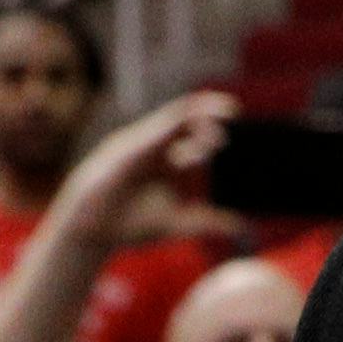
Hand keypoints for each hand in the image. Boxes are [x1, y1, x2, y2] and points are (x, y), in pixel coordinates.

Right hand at [52, 89, 238, 255]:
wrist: (94, 227)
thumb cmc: (130, 224)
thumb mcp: (179, 223)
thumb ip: (208, 222)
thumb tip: (241, 224)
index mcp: (169, 165)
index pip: (199, 142)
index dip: (221, 138)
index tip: (248, 140)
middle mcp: (160, 150)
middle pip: (192, 126)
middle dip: (216, 122)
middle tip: (240, 125)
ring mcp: (148, 143)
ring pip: (180, 117)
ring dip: (204, 114)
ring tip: (229, 114)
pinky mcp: (137, 142)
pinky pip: (164, 122)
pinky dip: (186, 118)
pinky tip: (203, 116)